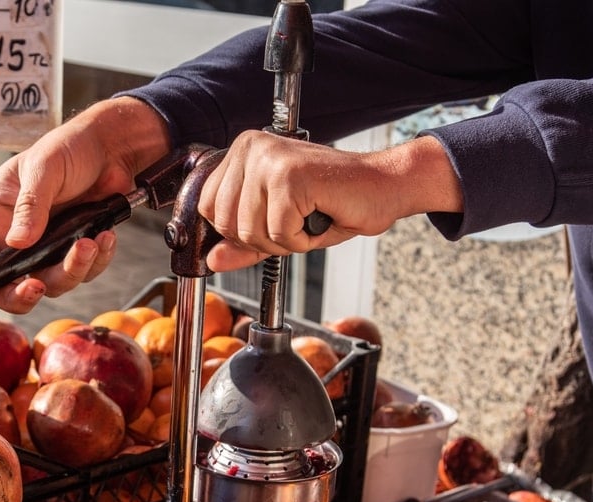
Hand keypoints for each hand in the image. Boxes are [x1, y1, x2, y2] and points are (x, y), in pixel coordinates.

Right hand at [0, 97, 170, 339]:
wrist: (111, 147)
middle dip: (26, 294)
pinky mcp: (77, 250)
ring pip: (54, 284)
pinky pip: (85, 272)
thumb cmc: (68, 148)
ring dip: (73, 269)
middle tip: (38, 286)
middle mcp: (18, 239)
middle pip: (11, 289)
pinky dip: (98, 260)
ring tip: (90, 241)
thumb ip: (31, 205)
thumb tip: (17, 242)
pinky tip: (107, 236)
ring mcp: (49, 249)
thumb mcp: (43, 167)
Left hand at [199, 132, 463, 271]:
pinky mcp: (290, 176)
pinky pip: (278, 232)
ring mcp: (269, 159)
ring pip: (249, 231)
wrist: (384, 187)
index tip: (270, 223)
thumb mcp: (278, 227)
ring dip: (283, 240)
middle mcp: (252, 148)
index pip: (207, 207)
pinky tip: (318, 218)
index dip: (237, 231)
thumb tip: (212, 261)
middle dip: (261, 239)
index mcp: (243, 151)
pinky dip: (301, 240)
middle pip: (225, 223)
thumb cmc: (336, 202)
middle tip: (294, 223)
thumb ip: (242, 243)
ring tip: (307, 219)